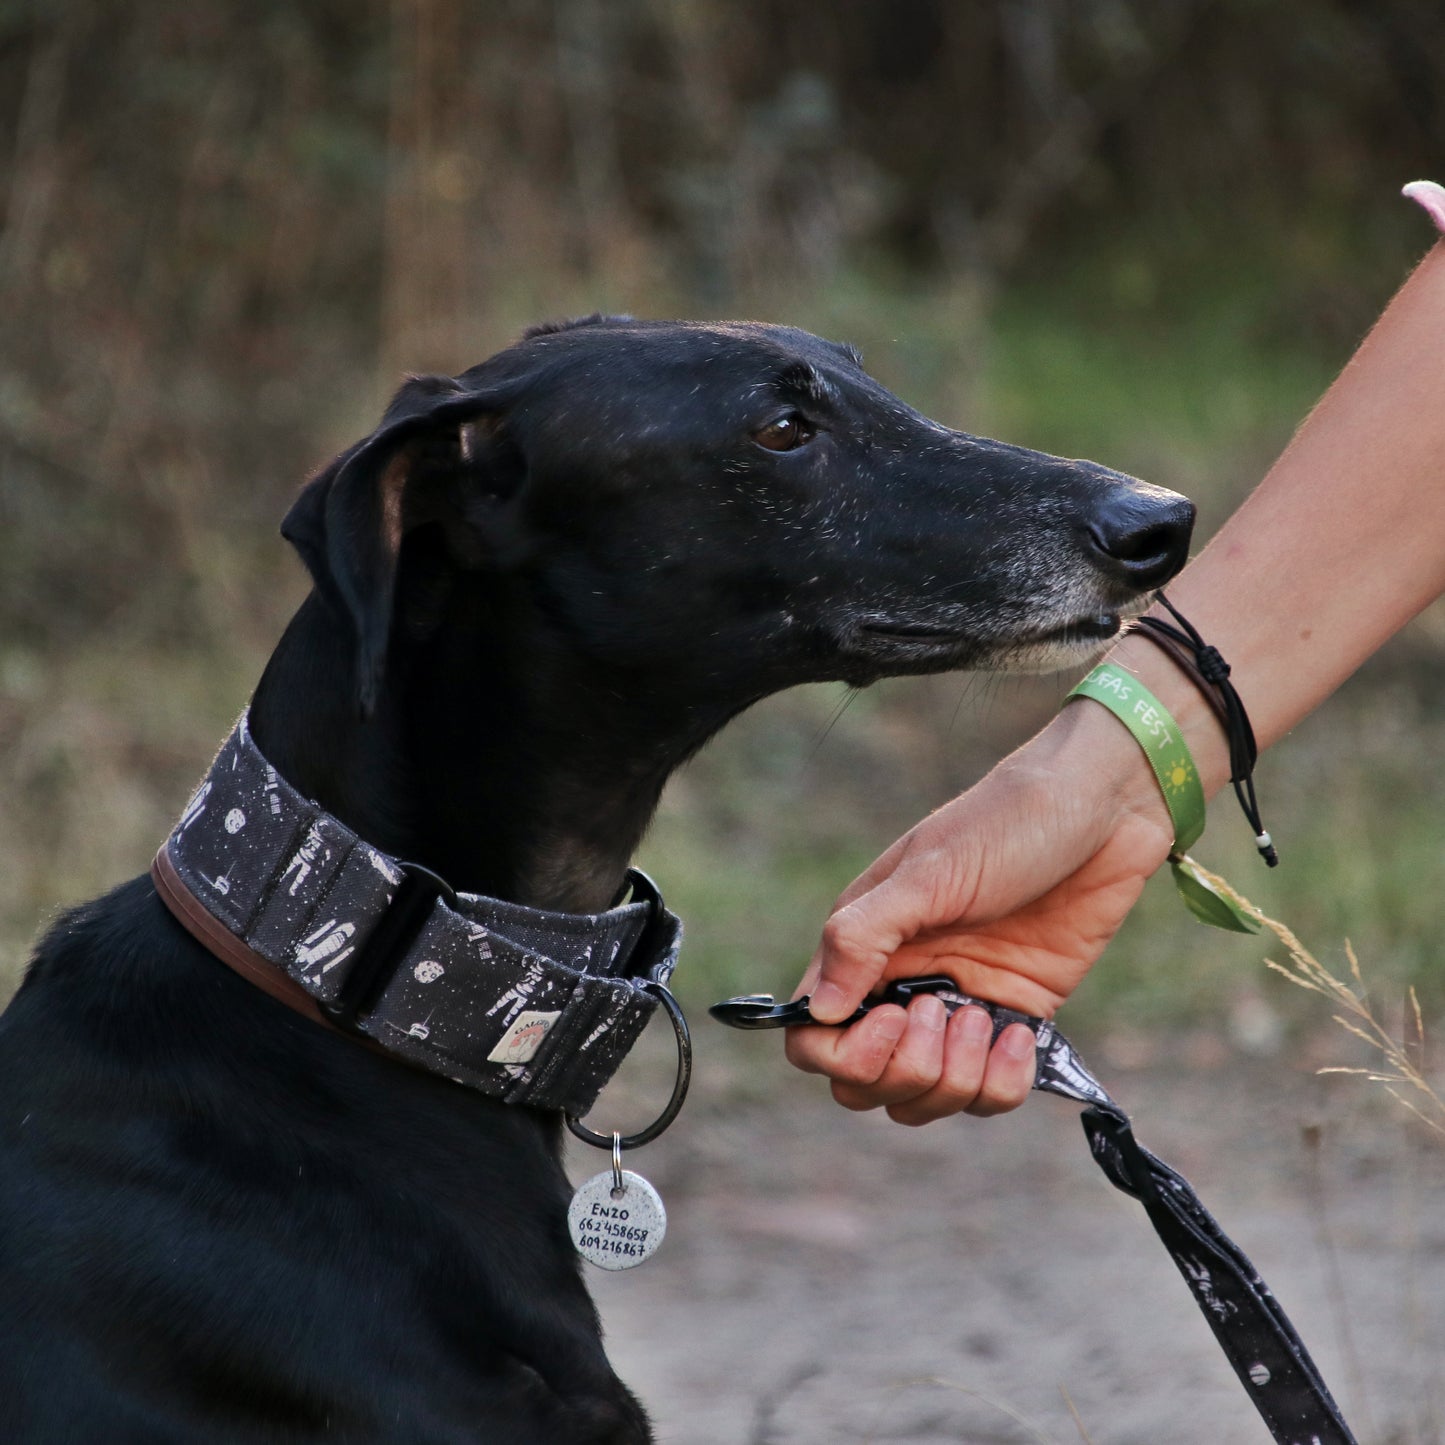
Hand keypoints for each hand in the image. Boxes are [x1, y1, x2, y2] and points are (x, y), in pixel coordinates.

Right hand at [784, 701, 1174, 1122]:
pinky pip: (990, 1094)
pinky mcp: (1016, 1016)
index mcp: (865, 946)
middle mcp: (904, 984)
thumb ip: (861, 938)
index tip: (894, 1017)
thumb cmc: (1005, 822)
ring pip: (926, 1099)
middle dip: (905, 1072)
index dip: (845, 1053)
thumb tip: (820, 1011)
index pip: (815, 1036)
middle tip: (947, 1012)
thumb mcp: (927, 874)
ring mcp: (961, 1007)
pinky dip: (1003, 1083)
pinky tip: (1022, 1032)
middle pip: (866, 1084)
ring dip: (956, 1082)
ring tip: (988, 1019)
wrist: (1103, 808)